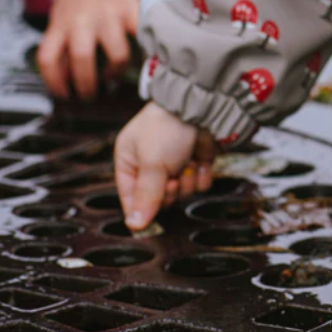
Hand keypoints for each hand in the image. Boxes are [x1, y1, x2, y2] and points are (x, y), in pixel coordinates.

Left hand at [37, 0, 138, 98]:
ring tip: (113, 77)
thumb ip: (61, 42)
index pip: (48, 60)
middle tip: (91, 95)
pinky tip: (138, 58)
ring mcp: (108, 15)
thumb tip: (66, 79)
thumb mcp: (60, 16)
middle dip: (87, 86)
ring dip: (115, 73)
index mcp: (60, 23)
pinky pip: (140, 38)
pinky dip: (142, 52)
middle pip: (81, 60)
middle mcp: (82, 20)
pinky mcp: (131, 9)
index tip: (63, 95)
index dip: (53, 84)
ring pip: (116, 55)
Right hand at [114, 102, 215, 229]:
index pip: (130, 197)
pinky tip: (200, 161)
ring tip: (187, 164)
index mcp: (129, 161)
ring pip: (181, 193)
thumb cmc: (167, 127)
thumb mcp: (151, 163)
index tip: (152, 215)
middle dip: (169, 192)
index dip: (141, 209)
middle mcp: (151, 164)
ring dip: (187, 182)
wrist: (201, 106)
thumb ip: (146, 196)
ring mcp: (175, 163)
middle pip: (159, 199)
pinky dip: (202, 174)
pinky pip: (199, 184)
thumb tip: (134, 225)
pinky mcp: (196, 161)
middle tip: (173, 179)